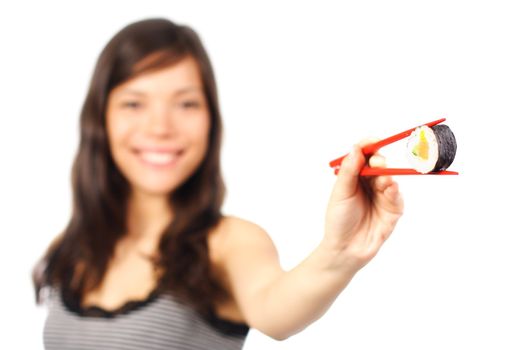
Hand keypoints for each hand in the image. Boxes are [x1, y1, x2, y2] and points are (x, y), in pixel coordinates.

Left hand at [323, 140, 403, 271]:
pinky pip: (397, 197)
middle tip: (378, 162)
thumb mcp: (340, 193)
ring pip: (390, 178)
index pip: (364, 156)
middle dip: (380, 160)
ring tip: (382, 179)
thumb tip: (356, 149)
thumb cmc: (339, 221)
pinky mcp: (392, 210)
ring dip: (387, 176)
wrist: (345, 249)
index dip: (369, 146)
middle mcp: (370, 184)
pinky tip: (390, 187)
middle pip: (379, 164)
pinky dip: (394, 190)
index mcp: (355, 177)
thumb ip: (349, 171)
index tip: (373, 141)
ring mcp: (382, 196)